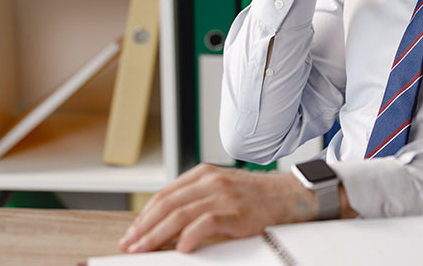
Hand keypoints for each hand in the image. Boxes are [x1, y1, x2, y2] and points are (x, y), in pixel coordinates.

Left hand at [118, 164, 317, 253]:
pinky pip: (206, 223)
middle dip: (144, 227)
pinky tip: (180, 248)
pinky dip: (190, 237)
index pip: (165, 195)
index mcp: (204, 174)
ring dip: (157, 235)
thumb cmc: (257, 198)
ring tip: (144, 249)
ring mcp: (223, 195)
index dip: (145, 215)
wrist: (292, 197)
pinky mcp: (236, 211)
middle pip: (167, 205)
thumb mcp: (222, 190)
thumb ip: (197, 199)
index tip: (132, 232)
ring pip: (179, 215)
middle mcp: (210, 181)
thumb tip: (168, 222)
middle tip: (130, 244)